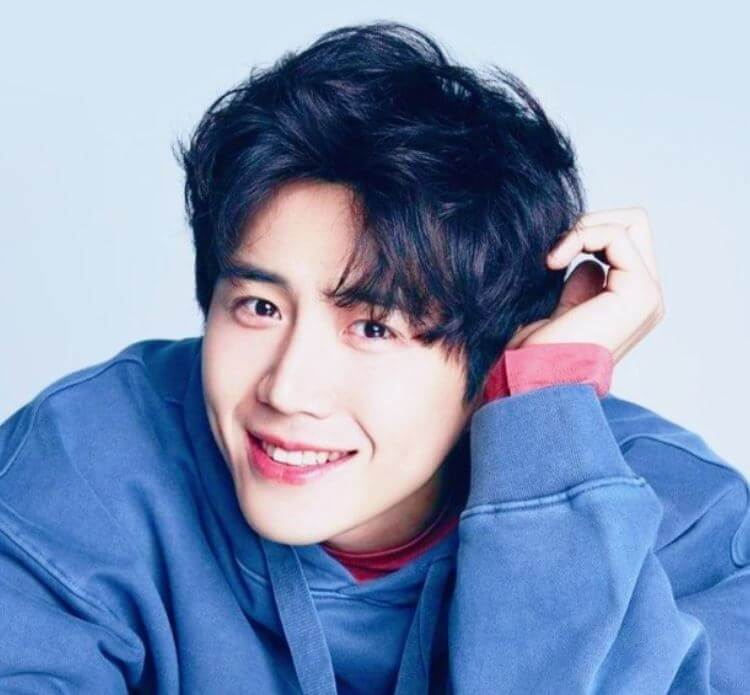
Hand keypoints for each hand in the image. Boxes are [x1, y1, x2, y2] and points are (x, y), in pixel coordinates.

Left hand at [505, 207, 665, 364]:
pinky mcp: (640, 292)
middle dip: (590, 224)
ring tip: (552, 258)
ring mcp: (648, 296)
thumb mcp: (561, 308)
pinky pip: (616, 234)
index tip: (550, 257)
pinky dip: (580, 236)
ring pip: (629, 222)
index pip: (622, 240)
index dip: (585, 234)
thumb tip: (584, 260)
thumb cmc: (536, 352)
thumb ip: (580, 284)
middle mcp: (646, 299)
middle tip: (556, 249)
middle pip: (634, 224)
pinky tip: (553, 262)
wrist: (533, 379)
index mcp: (630, 302)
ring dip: (582, 228)